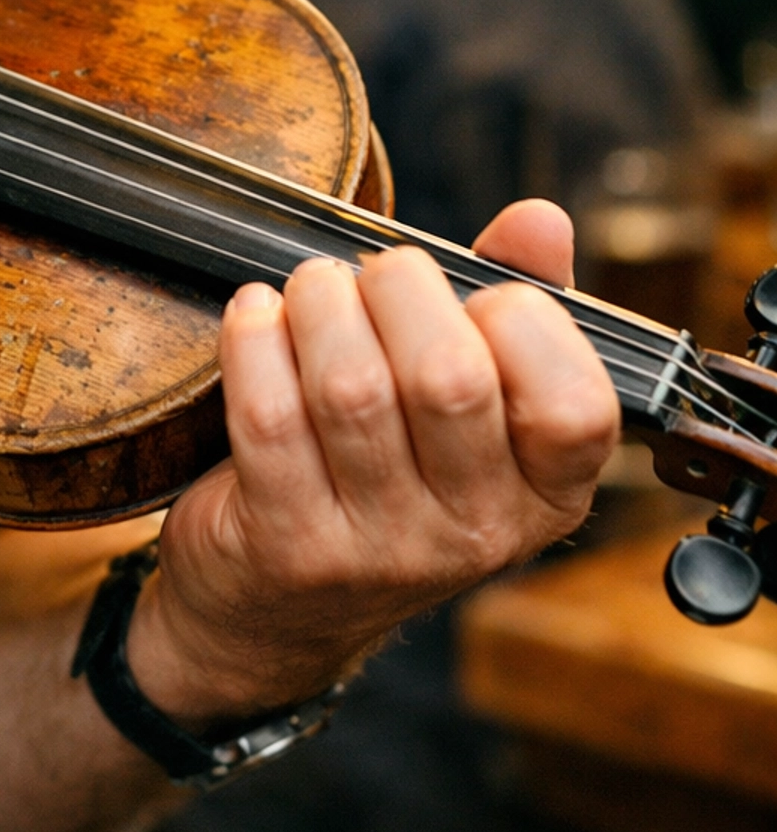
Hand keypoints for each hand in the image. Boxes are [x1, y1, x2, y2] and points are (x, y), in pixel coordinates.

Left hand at [129, 200, 618, 726]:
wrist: (273, 611)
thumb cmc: (389, 470)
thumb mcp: (475, 403)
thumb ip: (517, 305)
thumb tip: (540, 220)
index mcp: (547, 495)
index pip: (575, 404)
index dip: (523, 321)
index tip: (477, 296)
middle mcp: (473, 534)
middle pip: (449, 378)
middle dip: (400, 289)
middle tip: (375, 273)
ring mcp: (379, 550)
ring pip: (352, 389)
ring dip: (321, 304)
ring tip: (312, 289)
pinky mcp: (288, 545)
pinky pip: (270, 417)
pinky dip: (256, 341)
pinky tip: (256, 317)